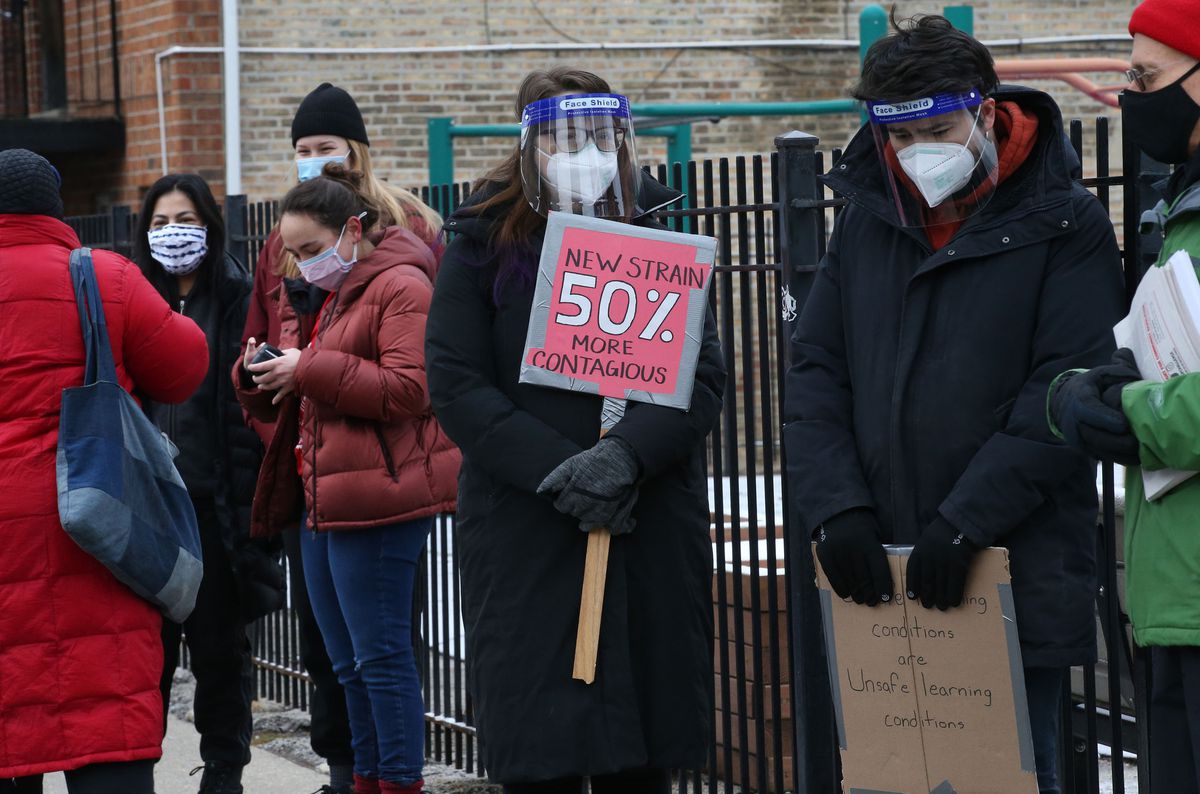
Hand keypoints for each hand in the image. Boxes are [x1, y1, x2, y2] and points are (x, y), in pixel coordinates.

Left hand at [247, 347, 301, 403]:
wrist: (311, 369)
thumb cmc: (301, 359)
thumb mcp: (291, 351)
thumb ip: (283, 352)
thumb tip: (279, 352)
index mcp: (276, 363)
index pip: (260, 366)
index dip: (253, 367)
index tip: (250, 367)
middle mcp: (277, 373)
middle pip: (262, 378)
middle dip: (256, 379)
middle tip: (255, 378)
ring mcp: (282, 382)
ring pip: (268, 387)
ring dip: (263, 387)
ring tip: (261, 386)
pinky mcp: (288, 388)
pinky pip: (280, 395)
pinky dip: (276, 399)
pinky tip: (273, 402)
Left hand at [536, 437, 640, 526]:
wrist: (617, 461)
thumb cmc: (593, 461)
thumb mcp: (570, 465)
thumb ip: (554, 478)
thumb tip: (541, 490)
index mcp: (572, 495)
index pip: (561, 507)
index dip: (563, 501)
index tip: (567, 495)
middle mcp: (583, 505)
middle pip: (573, 513)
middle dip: (574, 506)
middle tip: (580, 495)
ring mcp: (597, 511)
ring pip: (585, 520)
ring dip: (585, 513)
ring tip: (589, 501)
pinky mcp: (608, 513)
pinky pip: (597, 524)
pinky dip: (595, 520)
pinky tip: (596, 513)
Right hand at [814, 508, 892, 606]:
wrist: (837, 512)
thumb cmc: (861, 528)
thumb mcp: (874, 536)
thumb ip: (876, 555)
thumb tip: (881, 583)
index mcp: (869, 543)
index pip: (879, 570)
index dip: (883, 586)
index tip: (886, 598)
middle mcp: (853, 548)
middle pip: (864, 578)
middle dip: (869, 593)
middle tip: (872, 602)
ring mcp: (837, 552)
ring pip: (849, 580)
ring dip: (856, 593)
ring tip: (860, 600)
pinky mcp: (825, 554)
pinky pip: (833, 577)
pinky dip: (840, 588)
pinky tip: (846, 594)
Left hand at [905, 516, 978, 610]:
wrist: (961, 524)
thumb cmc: (942, 534)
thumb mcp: (926, 541)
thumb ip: (922, 556)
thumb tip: (921, 577)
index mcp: (920, 551)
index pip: (912, 572)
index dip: (912, 586)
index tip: (912, 597)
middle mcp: (930, 558)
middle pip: (926, 582)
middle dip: (927, 597)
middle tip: (928, 606)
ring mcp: (945, 562)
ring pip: (940, 586)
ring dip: (940, 600)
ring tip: (941, 607)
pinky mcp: (960, 565)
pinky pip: (956, 585)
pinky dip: (954, 595)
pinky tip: (954, 603)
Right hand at [1049, 349, 1140, 464]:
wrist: (1065, 403)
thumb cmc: (1089, 387)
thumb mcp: (1099, 374)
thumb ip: (1117, 371)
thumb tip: (1132, 373)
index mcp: (1079, 398)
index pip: (1088, 410)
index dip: (1104, 418)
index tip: (1123, 424)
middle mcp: (1074, 420)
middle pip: (1094, 434)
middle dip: (1116, 441)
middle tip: (1137, 442)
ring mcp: (1077, 436)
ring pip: (1097, 448)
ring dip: (1118, 453)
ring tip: (1140, 453)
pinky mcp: (1083, 448)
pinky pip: (1100, 456)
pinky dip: (1117, 458)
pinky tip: (1135, 458)